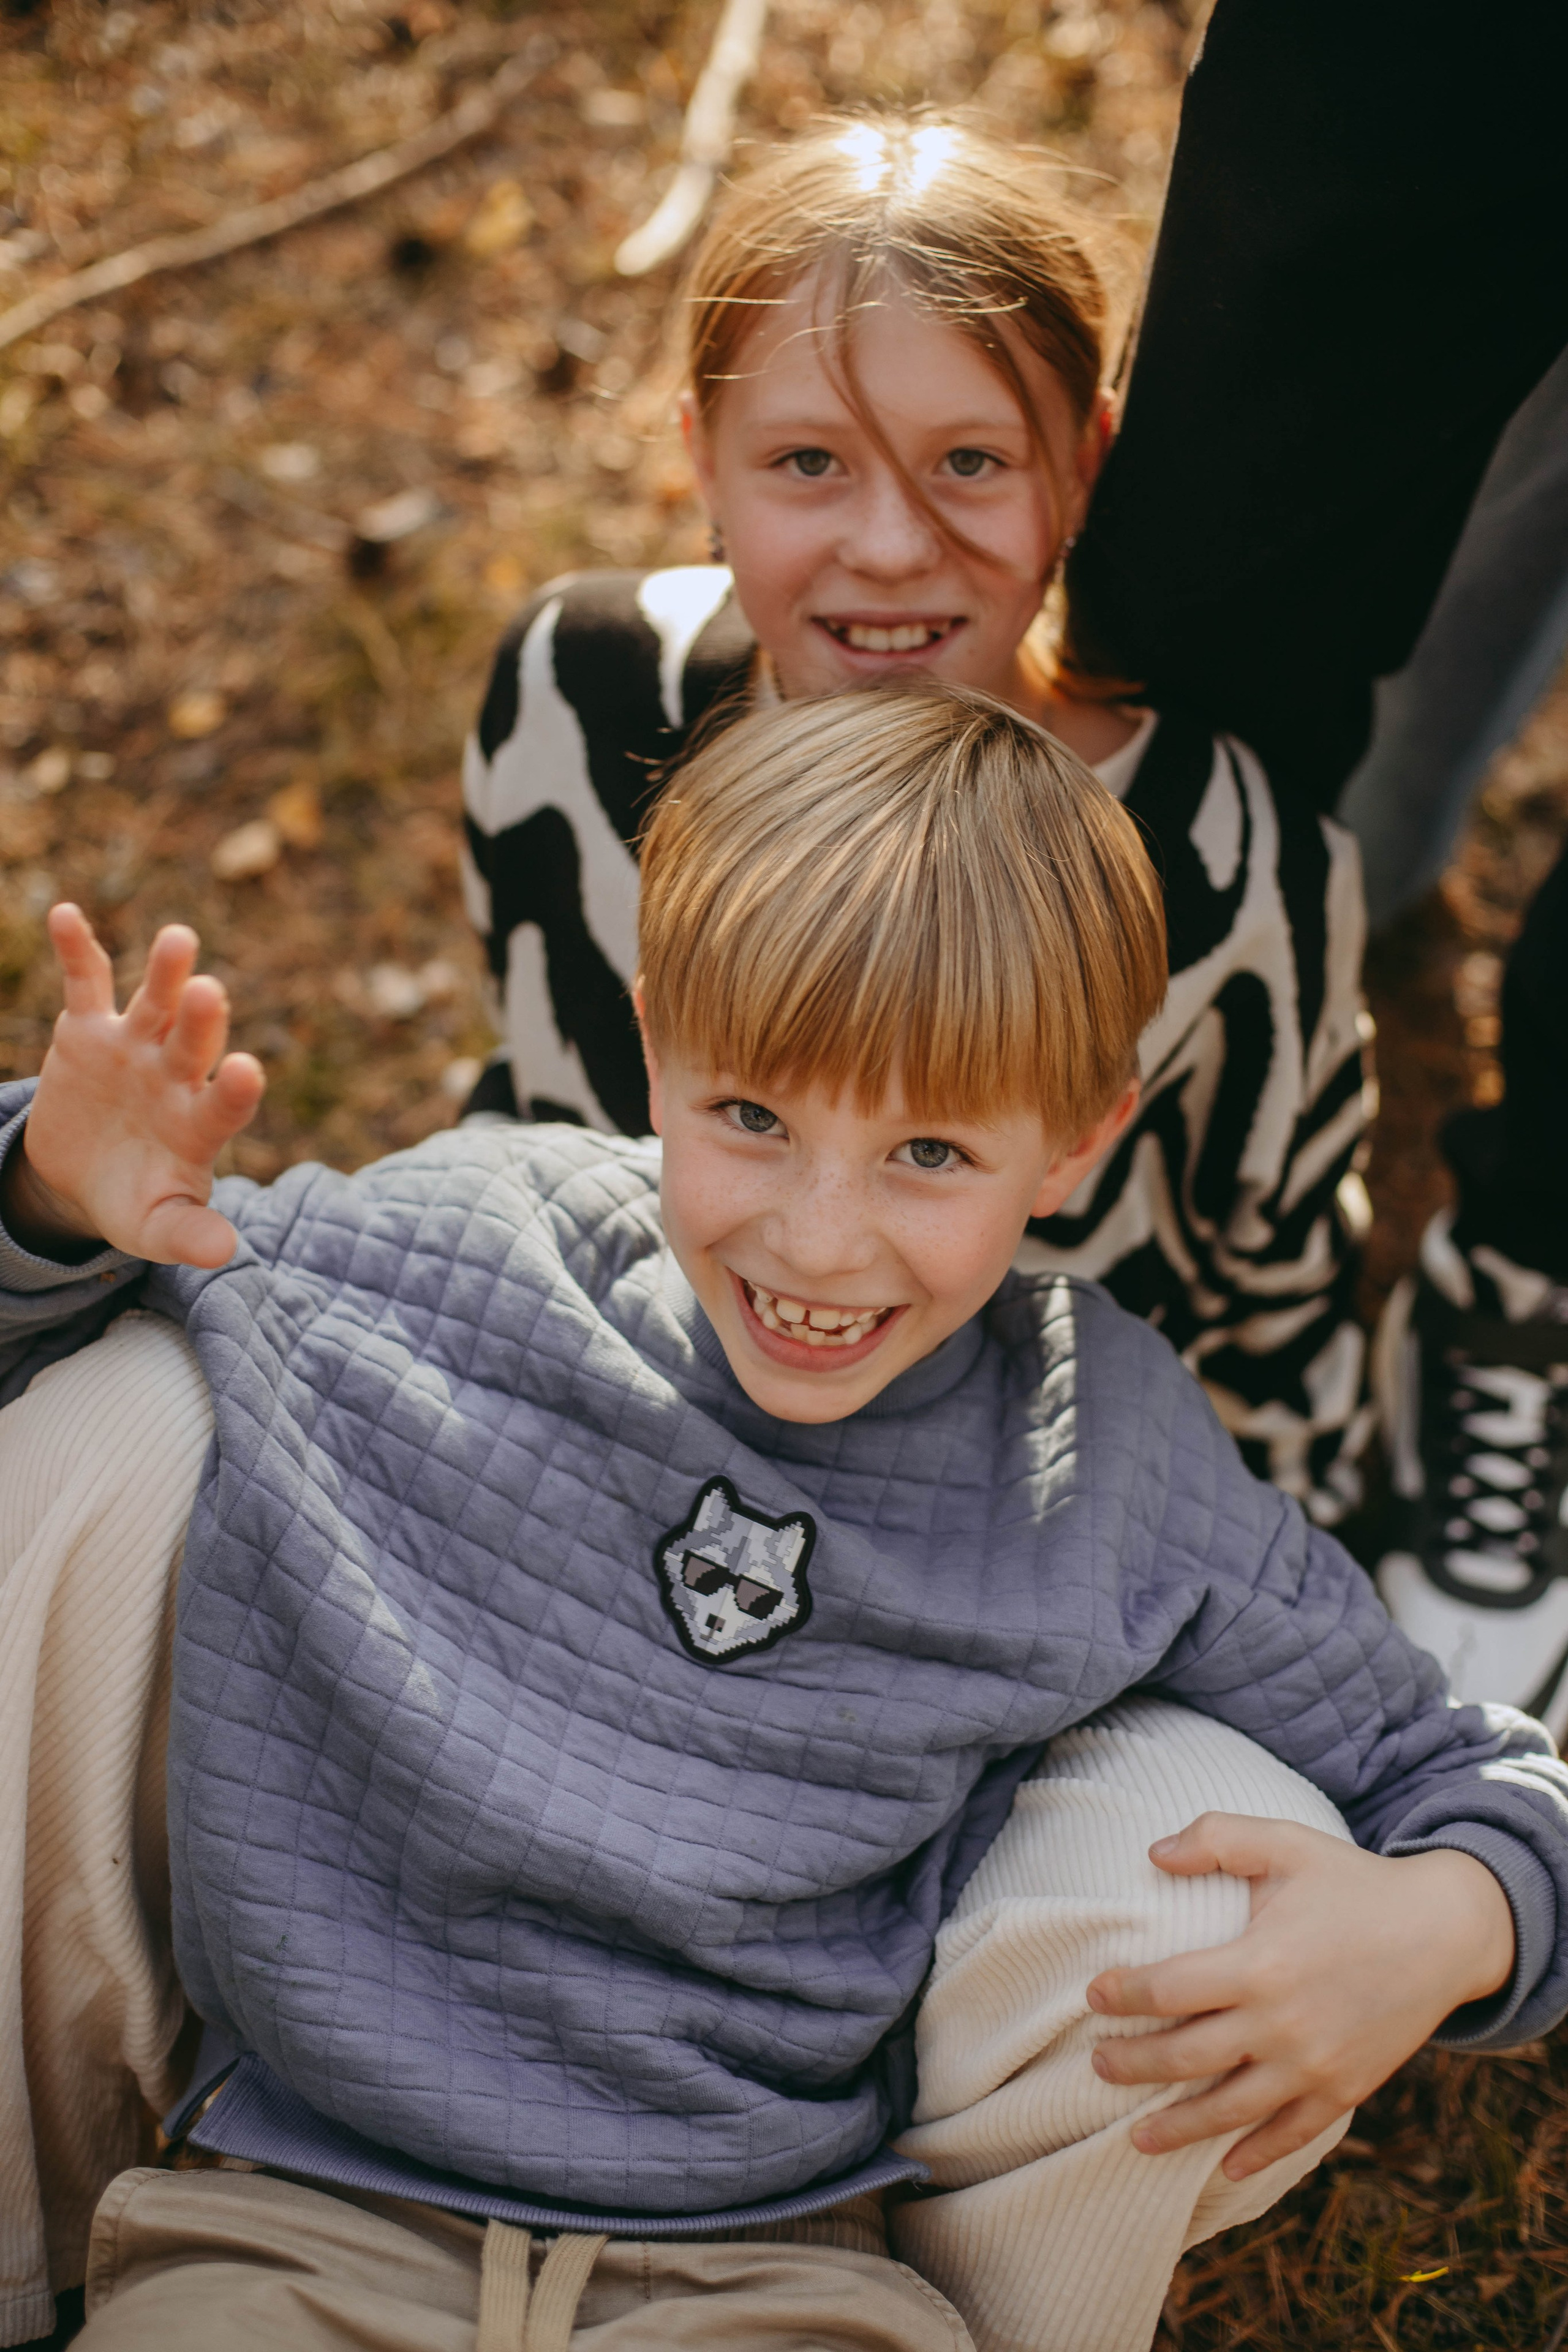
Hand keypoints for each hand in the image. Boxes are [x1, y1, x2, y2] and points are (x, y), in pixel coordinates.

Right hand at [4, 904, 265, 1267]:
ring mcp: (136, 1047)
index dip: (236, 1089)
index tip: (247, 1070)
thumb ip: (187, 1235)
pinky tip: (65, 914)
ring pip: (157, 1002)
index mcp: (199, 1123)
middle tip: (210, 993)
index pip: (226, 1103)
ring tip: (179, 938)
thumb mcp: (155, 1227)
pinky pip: (86, 983)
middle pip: (195, 1041)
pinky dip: (77, 949)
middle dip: (202, 1019)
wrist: (82, 1177)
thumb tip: (225, 1252)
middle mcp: (176, 1075)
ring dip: (166, 971)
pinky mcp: (89, 1029)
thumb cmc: (133, 1201)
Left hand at [1085, 1813, 1514, 2179]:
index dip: (1124, 1994)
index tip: (1094, 1995)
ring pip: (1231, 2110)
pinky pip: (1292, 2134)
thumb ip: (1216, 1837)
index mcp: (1260, 1963)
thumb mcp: (1286, 1842)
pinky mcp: (1345, 2088)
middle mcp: (1283, 2024)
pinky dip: (1256, 2153)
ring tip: (1135, 2138)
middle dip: (1133, 2065)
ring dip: (1178, 2127)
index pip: (1169, 1989)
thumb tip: (1153, 1854)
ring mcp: (1315, 2065)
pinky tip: (1225, 2165)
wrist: (1445, 1932)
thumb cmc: (1355, 1882)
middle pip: (1187, 2057)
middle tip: (1098, 2065)